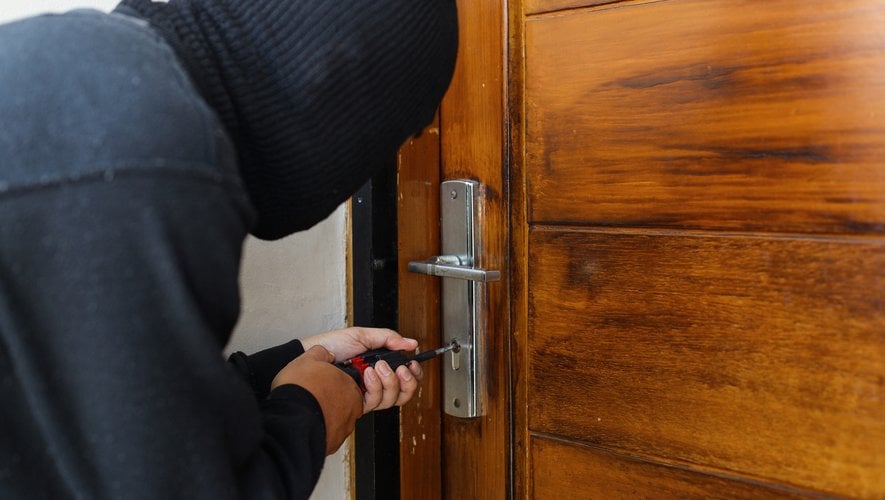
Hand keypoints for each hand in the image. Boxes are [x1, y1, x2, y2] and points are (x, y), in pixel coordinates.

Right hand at [271, 345, 361, 454]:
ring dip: (329, 414)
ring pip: (341, 418)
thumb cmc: (300, 391)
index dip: (337, 380)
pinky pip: (331, 433)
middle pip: (350, 401)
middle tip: (319, 394)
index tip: (325, 380)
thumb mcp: (307, 359)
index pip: (351, 381)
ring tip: (312, 408)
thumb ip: (320, 354)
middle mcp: (353, 406)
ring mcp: (345, 425)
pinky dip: (322, 428)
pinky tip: (310, 422)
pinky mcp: (334, 441)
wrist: (291, 419)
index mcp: (350, 385)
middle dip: (336, 398)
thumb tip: (325, 354)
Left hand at [300, 327, 422, 413]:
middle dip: (408, 382)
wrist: (311, 354)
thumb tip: (411, 344)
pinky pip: (375, 402)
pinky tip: (368, 374)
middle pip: (403, 394)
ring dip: (390, 382)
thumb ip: (388, 338)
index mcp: (380, 368)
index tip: (413, 364)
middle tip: (402, 369)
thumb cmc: (332, 345)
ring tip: (379, 366)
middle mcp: (375, 384)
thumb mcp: (362, 335)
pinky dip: (375, 386)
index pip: (404, 378)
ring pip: (391, 400)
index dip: (414, 375)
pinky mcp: (355, 402)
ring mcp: (365, 394)